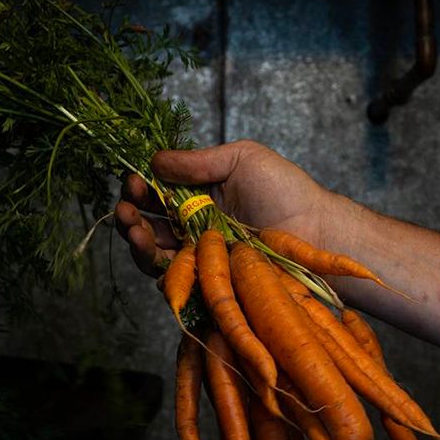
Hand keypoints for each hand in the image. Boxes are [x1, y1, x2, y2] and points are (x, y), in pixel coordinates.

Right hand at [115, 139, 333, 275]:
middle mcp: (196, 227)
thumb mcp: (241, 159)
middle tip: (124, 206)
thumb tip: (154, 160)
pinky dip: (155, 266)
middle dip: (129, 214)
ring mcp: (201, 255)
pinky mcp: (209, 280)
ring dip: (135, 239)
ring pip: (154, 252)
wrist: (315, 229)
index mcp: (201, 196)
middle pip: (148, 224)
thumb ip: (198, 162)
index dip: (139, 188)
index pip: (157, 193)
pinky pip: (174, 278)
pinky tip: (148, 248)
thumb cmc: (285, 190)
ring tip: (130, 227)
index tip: (132, 179)